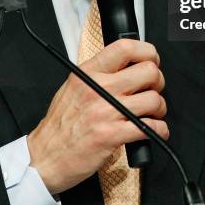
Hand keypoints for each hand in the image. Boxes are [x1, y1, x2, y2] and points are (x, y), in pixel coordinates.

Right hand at [27, 39, 167, 194]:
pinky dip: (159, 130)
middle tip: (153, 89)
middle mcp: (99, 88)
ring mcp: (106, 112)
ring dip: (160, 108)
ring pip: (153, 99)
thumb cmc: (60, 124)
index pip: (125, 47)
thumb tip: (127, 65)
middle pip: (148, 71)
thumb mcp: (74, 86)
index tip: (152, 60)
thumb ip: (99, 73)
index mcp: (89, 72)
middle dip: (158, 81)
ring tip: (153, 113)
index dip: (147, 51)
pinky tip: (155, 130)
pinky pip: (150, 128)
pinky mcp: (111, 136)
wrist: (44, 157)